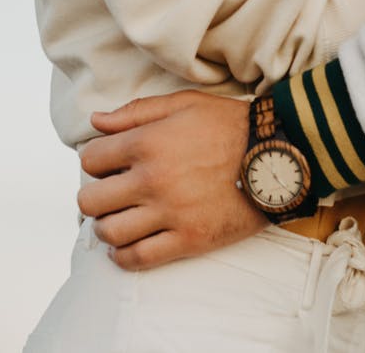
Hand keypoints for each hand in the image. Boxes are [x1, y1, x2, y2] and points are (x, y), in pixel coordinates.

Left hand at [77, 91, 263, 269]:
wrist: (274, 155)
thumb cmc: (228, 125)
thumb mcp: (182, 105)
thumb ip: (135, 112)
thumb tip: (95, 122)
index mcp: (148, 142)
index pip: (91, 159)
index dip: (95, 160)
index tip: (108, 163)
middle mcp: (152, 180)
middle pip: (92, 200)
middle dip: (93, 196)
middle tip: (108, 193)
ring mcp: (170, 213)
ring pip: (110, 233)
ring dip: (105, 227)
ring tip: (116, 219)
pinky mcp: (188, 240)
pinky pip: (138, 258)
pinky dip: (122, 256)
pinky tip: (126, 246)